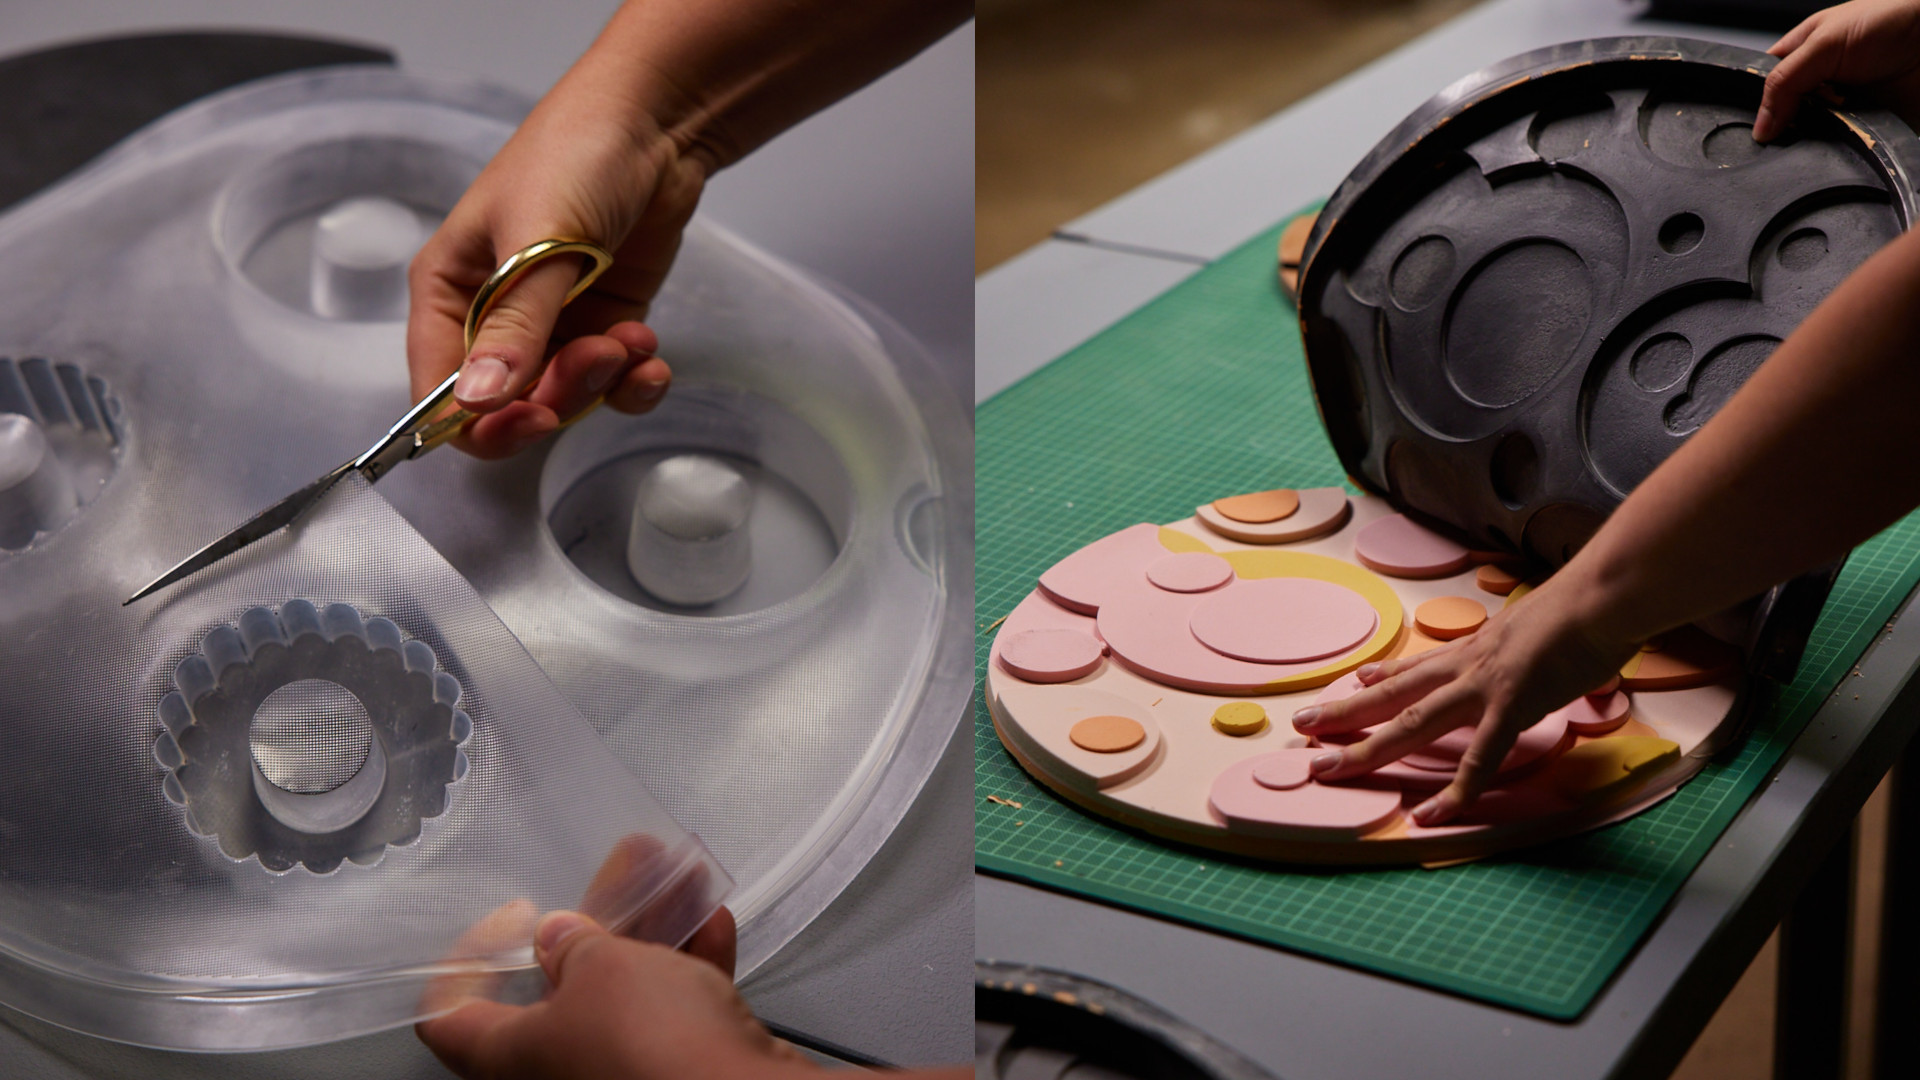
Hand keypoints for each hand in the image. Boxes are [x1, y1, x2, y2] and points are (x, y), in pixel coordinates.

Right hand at [405, 48, 694, 457]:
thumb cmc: (573, 157)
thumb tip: (477, 401)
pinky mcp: (603, 325)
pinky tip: (650, 353)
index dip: (480, 423)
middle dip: (560, 394)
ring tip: (631, 341)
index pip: (439, 393)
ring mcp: (551, 325)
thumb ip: (513, 327)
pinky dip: (634, 381)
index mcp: (448, 293)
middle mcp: (493, 318)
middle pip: (509, 407)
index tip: (534, 418)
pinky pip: (611, 384)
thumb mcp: (537, 242)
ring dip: (603, 384)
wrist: (654, 124)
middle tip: (600, 355)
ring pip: (566, 399)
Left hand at [417, 906, 826, 1079]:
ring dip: (652, 932)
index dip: (470, 961)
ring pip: (626, 994)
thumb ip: (573, 943)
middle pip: (558, 990)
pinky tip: (710, 923)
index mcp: (511, 1058)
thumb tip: (559, 938)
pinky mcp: (674, 1071)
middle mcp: (558, 1072)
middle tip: (621, 874)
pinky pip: (673, 1013)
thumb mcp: (601, 968)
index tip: (515, 919)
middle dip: (597, 920)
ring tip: (678, 879)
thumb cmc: (655, 1049)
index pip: (450, 1017)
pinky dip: (690, 967)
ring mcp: (619, 1072)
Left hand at [1291, 577, 1639, 825]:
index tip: (1353, 682)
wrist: (1604, 595)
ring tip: (1327, 766)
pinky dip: (1454, 792)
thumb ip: (1535, 646)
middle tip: (1302, 726)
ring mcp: (1484, 686)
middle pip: (1394, 693)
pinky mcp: (1511, 707)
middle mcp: (1467, 665)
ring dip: (1366, 748)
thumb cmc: (1586, 608)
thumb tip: (1551, 651)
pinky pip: (1477, 759)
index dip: (1382, 675)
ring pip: (1412, 722)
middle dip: (1345, 713)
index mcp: (1476, 648)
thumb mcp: (1542, 627)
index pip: (1418, 665)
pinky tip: (1430, 815)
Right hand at [1755, 0, 1919, 141]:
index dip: (1757, 105)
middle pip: (1785, 115)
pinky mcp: (1863, 124)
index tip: (1759, 124)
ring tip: (1828, 127)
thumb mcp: (1823, 43)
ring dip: (1816, 137)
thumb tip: (1761, 126)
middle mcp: (1819, 81)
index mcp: (1800, 53)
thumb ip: (1784, 82)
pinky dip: (1841, 147)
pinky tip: (1844, 138)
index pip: (1763, 86)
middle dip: (1787, 125)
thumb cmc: (1892, 18)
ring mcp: (1841, 104)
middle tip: (1794, 125)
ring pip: (1811, 134)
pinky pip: (1841, 145)